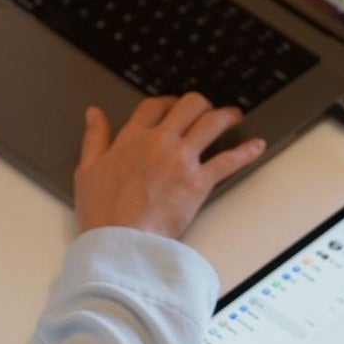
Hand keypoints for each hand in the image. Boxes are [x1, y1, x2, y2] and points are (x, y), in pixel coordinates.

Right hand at [74, 93, 266, 238]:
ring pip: (211, 123)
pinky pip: (229, 160)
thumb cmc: (102, 212)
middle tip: (206, 111)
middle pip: (188, 106)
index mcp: (132, 138)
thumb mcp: (87, 170)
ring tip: (235, 116)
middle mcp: (159, 141)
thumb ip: (94, 138)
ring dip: (227, 116)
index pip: (154, 106)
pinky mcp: (199, 181)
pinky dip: (246, 151)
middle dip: (200, 105)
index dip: (167, 102)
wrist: (119, 241)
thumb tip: (94, 114)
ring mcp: (181, 159)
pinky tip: (257, 146)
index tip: (174, 106)